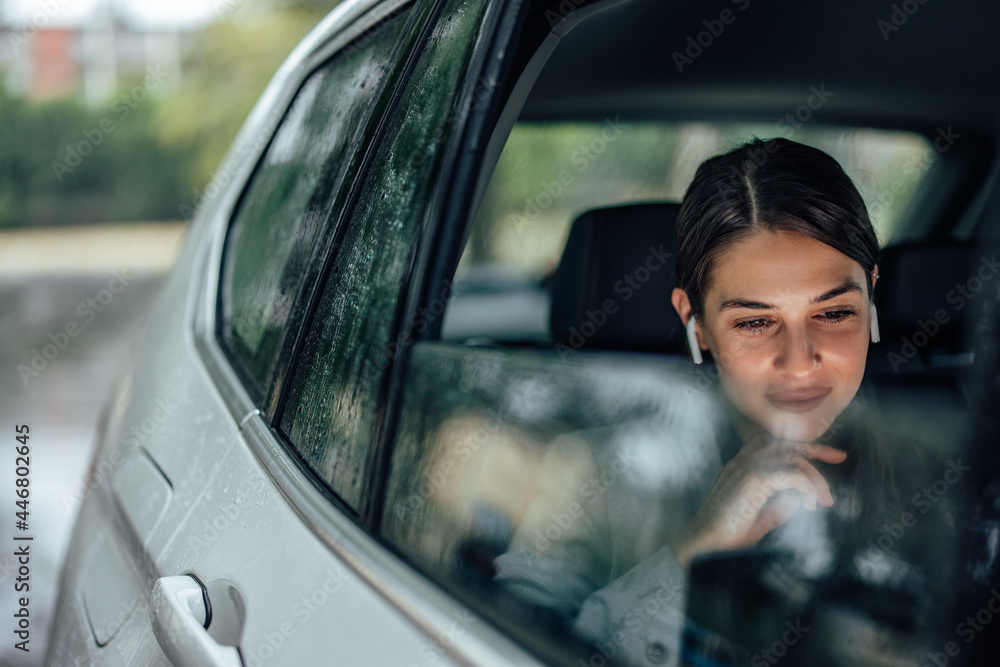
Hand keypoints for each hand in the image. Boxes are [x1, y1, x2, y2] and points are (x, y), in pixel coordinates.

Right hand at [672, 434, 846, 568]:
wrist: (706, 544)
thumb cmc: (729, 535)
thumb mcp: (762, 517)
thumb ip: (780, 504)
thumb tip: (801, 498)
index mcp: (742, 465)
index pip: (775, 443)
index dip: (803, 445)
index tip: (829, 454)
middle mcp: (743, 460)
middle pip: (787, 443)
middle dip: (817, 448)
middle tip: (840, 458)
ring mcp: (746, 466)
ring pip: (792, 457)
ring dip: (813, 477)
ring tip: (823, 500)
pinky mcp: (752, 478)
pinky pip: (791, 474)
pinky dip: (806, 488)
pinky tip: (809, 506)